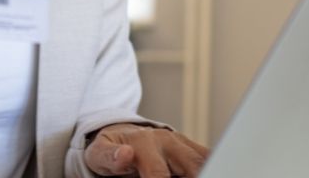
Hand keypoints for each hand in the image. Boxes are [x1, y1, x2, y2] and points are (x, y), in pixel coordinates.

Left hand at [84, 123, 209, 176]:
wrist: (120, 134)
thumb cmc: (109, 149)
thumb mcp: (99, 154)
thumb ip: (110, 157)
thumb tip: (125, 154)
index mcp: (143, 142)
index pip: (158, 173)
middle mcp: (165, 140)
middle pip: (191, 165)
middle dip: (194, 175)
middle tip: (201, 177)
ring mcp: (180, 143)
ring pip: (202, 160)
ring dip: (205, 169)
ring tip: (208, 173)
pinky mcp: (189, 147)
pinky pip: (206, 157)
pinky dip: (208, 165)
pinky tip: (209, 170)